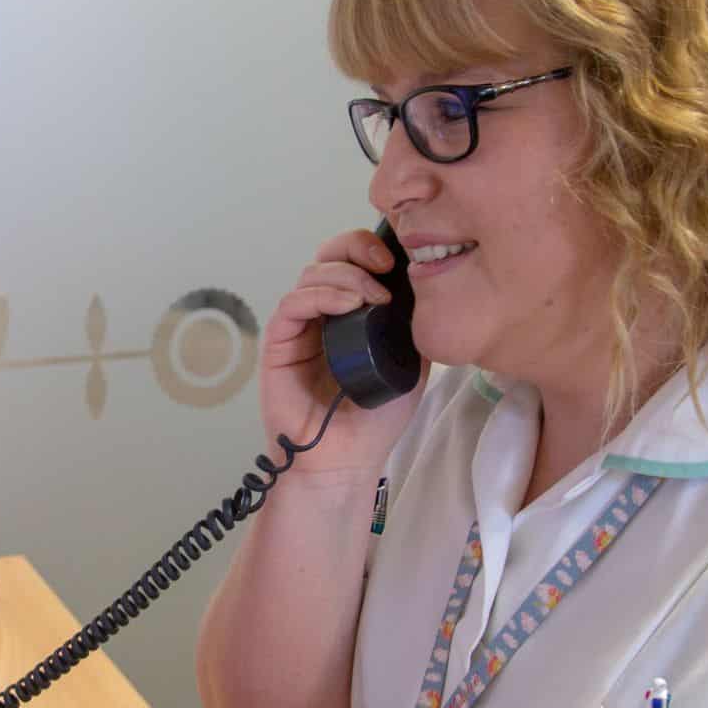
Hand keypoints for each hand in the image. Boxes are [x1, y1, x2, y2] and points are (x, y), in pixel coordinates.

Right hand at [259, 229, 425, 473]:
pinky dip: (319, 296)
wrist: (347, 459)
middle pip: (329, 256)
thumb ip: (414, 324)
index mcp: (350, 312)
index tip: (398, 259)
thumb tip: (428, 284)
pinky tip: (347, 306)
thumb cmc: (375, 417)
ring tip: (373, 297)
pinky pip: (292, 305)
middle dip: (356, 248)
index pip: (352, 261)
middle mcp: (322, 313)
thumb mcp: (411, 362)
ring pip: (311, 275)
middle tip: (384, 265)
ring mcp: (300, 327)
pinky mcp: (279, 345)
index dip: (370, 247)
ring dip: (345, 276)